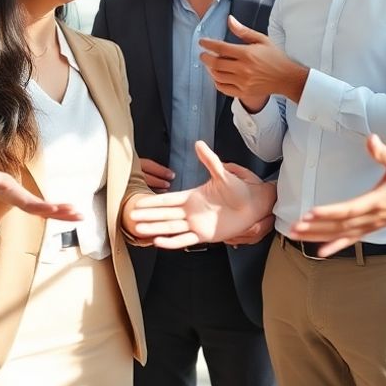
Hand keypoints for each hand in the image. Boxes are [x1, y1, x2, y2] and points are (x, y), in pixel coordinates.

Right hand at [0, 168, 83, 220]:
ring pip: (53, 215)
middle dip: (58, 212)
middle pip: (45, 211)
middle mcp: (30, 207)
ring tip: (81, 216)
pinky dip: (68, 215)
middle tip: (71, 211)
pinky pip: (57, 214)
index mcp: (19, 200)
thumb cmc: (1, 184)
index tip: (51, 208)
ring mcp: (37, 209)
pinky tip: (80, 215)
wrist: (4, 195)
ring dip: (67, 216)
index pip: (30, 205)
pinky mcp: (43, 209)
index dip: (40, 207)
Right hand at [125, 141, 275, 248]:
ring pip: (171, 227)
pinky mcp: (204, 235)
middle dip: (148, 216)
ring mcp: (196, 224)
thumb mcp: (223, 173)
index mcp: (192, 197)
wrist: (253, 204)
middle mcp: (191, 211)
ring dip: (155, 229)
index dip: (152, 202)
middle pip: (164, 214)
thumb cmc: (240, 189)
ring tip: (140, 231)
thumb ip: (209, 160)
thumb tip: (199, 143)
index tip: (138, 202)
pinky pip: (185, 239)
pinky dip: (172, 241)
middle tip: (131, 218)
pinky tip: (159, 242)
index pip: (167, 200)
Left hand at [198, 16, 300, 110]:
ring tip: (210, 64)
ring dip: (210, 69)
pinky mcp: (243, 92)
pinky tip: (217, 76)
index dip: (208, 44)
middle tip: (203, 54)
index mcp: (247, 54)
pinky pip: (223, 88)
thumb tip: (229, 19)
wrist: (286, 78)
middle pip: (216, 63)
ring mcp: (243, 82)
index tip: (202, 42)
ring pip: (217, 76)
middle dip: (205, 57)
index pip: (221, 48)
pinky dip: (217, 82)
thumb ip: (243, 31)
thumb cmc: (275, 57)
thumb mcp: (262, 40)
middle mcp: (243, 68)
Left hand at [288, 134, 385, 255]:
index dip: (330, 212)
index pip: (349, 209)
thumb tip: (371, 139)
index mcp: (377, 201)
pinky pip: (351, 240)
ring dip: (318, 236)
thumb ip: (384, 153)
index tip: (310, 212)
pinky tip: (320, 252)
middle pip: (340, 225)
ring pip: (341, 234)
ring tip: (296, 235)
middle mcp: (372, 217)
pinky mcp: (371, 228)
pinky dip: (335, 246)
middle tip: (294, 227)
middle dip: (316, 227)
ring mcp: (371, 225)